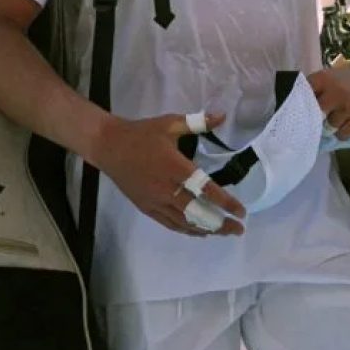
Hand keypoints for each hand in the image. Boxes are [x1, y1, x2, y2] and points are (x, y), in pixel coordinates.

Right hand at [91, 112, 245, 237]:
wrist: (108, 146)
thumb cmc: (142, 133)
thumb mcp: (170, 123)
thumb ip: (198, 122)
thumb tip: (222, 116)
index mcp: (175, 167)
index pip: (205, 189)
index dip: (225, 203)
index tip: (241, 212)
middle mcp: (166, 188)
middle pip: (197, 213)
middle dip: (220, 224)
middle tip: (238, 230)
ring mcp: (155, 201)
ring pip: (184, 222)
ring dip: (205, 229)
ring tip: (223, 232)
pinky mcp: (146, 207)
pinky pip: (169, 223)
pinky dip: (186, 229)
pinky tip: (199, 232)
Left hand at [307, 60, 349, 140]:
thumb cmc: (346, 79)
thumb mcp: (329, 77)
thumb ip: (315, 91)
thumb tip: (300, 115)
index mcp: (324, 79)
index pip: (304, 96)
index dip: (303, 104)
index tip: (303, 109)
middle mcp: (337, 91)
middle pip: (316, 114)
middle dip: (318, 115)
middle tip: (323, 114)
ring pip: (330, 125)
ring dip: (333, 123)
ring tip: (341, 115)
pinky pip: (343, 134)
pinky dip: (343, 131)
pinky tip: (348, 122)